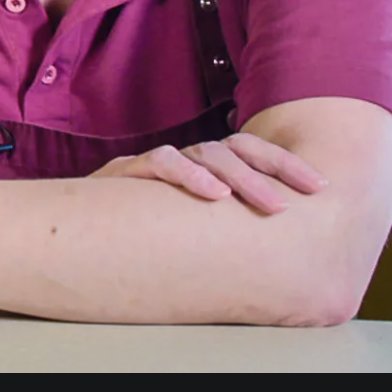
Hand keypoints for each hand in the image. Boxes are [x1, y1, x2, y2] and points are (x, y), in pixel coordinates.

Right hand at [91, 132, 327, 214]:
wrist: (70, 228)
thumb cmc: (134, 232)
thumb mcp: (187, 226)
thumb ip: (219, 224)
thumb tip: (279, 242)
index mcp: (201, 169)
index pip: (250, 151)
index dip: (285, 164)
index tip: (320, 188)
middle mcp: (182, 160)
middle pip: (236, 149)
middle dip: (274, 171)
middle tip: (296, 203)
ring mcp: (156, 164)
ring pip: (206, 153)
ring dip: (241, 178)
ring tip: (268, 205)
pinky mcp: (128, 172)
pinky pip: (162, 162)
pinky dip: (189, 175)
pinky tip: (212, 195)